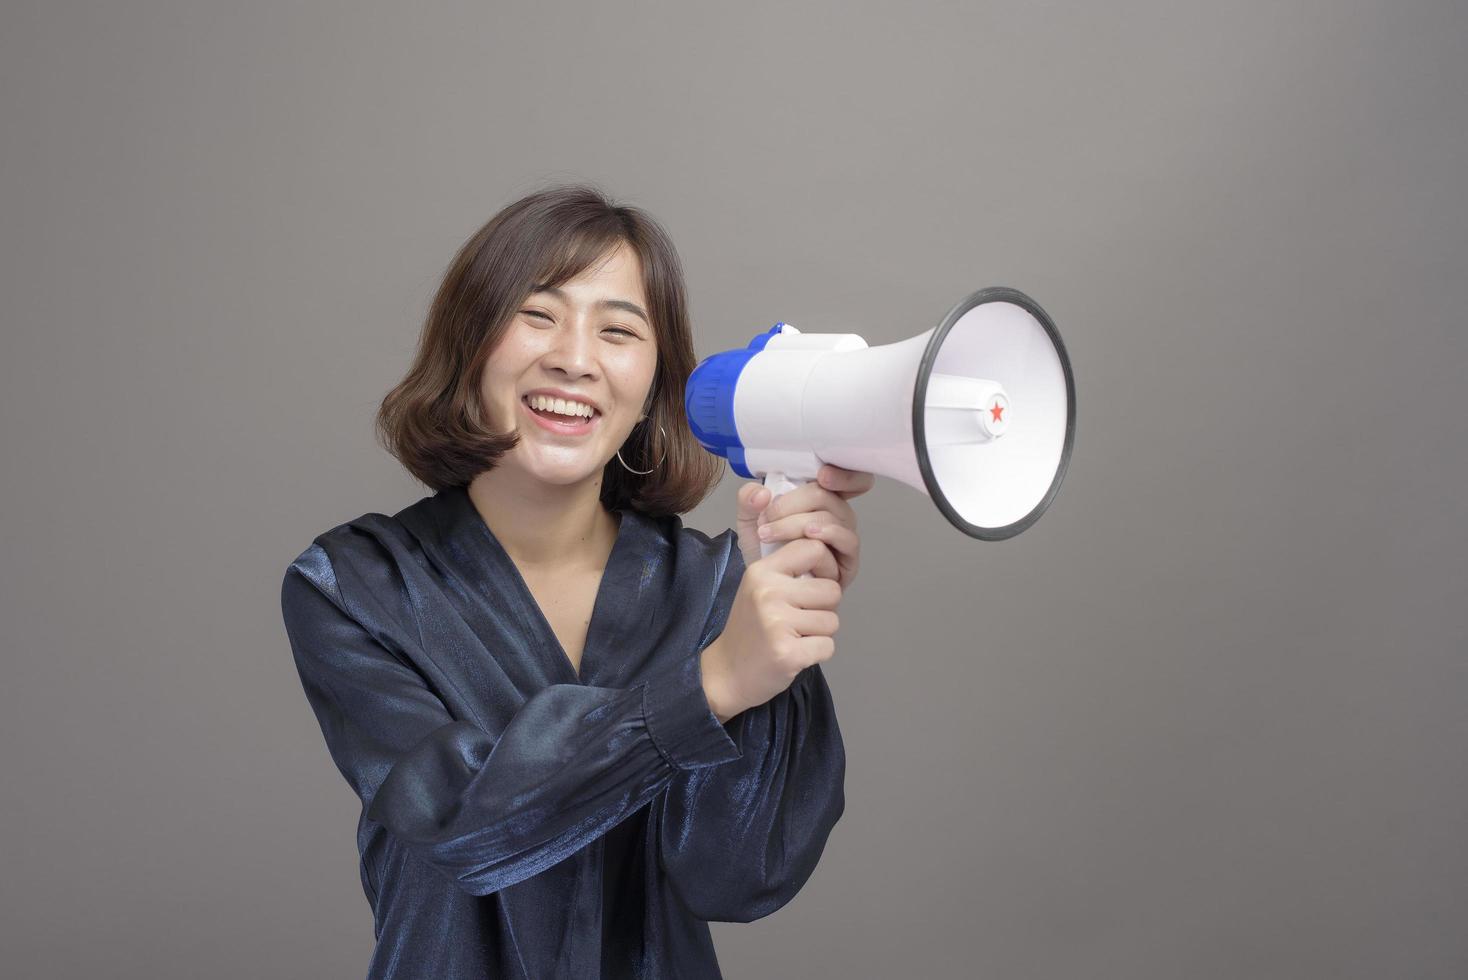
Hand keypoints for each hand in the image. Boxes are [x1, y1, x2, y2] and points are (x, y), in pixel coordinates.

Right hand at [701, 536, 842, 720]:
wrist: (726, 673)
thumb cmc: (750, 629)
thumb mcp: (760, 588)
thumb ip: (790, 572)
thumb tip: (830, 559)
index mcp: (762, 571)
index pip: (814, 548)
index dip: (827, 567)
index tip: (816, 585)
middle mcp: (768, 592)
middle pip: (832, 589)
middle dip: (825, 608)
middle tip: (800, 620)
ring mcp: (776, 623)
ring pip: (833, 621)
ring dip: (820, 633)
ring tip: (794, 637)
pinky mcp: (787, 653)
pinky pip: (827, 647)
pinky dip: (817, 654)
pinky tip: (794, 654)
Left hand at [735, 463, 873, 590]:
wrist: (768, 588)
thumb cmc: (767, 552)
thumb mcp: (749, 521)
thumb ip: (748, 500)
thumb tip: (762, 493)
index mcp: (819, 497)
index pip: (845, 476)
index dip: (842, 472)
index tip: (821, 473)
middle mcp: (836, 514)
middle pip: (831, 493)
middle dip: (795, 501)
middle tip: (767, 516)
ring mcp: (844, 536)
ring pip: (834, 515)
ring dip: (799, 521)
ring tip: (770, 532)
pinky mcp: (849, 560)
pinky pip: (847, 539)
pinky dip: (827, 533)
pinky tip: (808, 536)